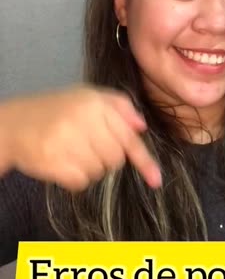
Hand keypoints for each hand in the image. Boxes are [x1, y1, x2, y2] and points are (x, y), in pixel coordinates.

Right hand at [1, 86, 161, 190]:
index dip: (143, 159)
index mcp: (95, 103)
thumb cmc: (56, 110)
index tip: (155, 179)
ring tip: (73, 152)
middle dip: (107, 159)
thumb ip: (119, 105)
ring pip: (99, 172)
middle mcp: (83, 120)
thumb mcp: (87, 96)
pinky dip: (75, 179)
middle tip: (88, 148)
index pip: (128, 137)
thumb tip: (142, 126)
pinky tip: (64, 164)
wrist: (14, 124)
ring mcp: (67, 142)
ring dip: (90, 168)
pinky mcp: (54, 163)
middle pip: (116, 158)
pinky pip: (81, 182)